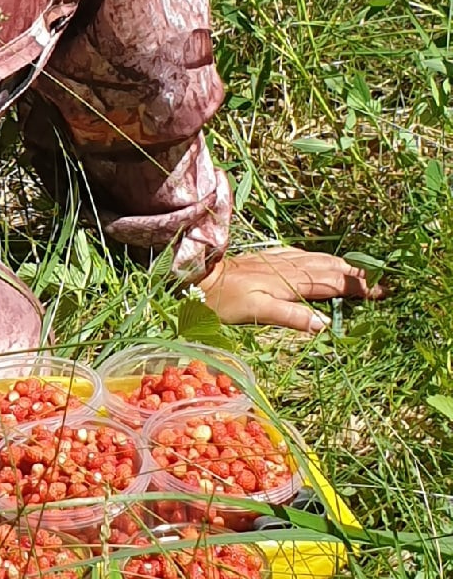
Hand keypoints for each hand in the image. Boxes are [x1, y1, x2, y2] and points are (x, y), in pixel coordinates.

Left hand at [198, 246, 385, 332]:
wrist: (197, 276)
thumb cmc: (223, 300)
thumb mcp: (257, 311)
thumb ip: (291, 316)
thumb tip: (325, 323)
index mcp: (291, 280)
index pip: (333, 283)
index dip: (357, 288)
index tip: (381, 292)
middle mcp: (288, 266)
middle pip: (330, 268)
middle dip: (356, 274)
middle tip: (379, 282)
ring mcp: (277, 260)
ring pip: (318, 260)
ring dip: (340, 265)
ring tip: (358, 270)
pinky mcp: (267, 258)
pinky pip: (300, 255)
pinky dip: (317, 258)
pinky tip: (316, 259)